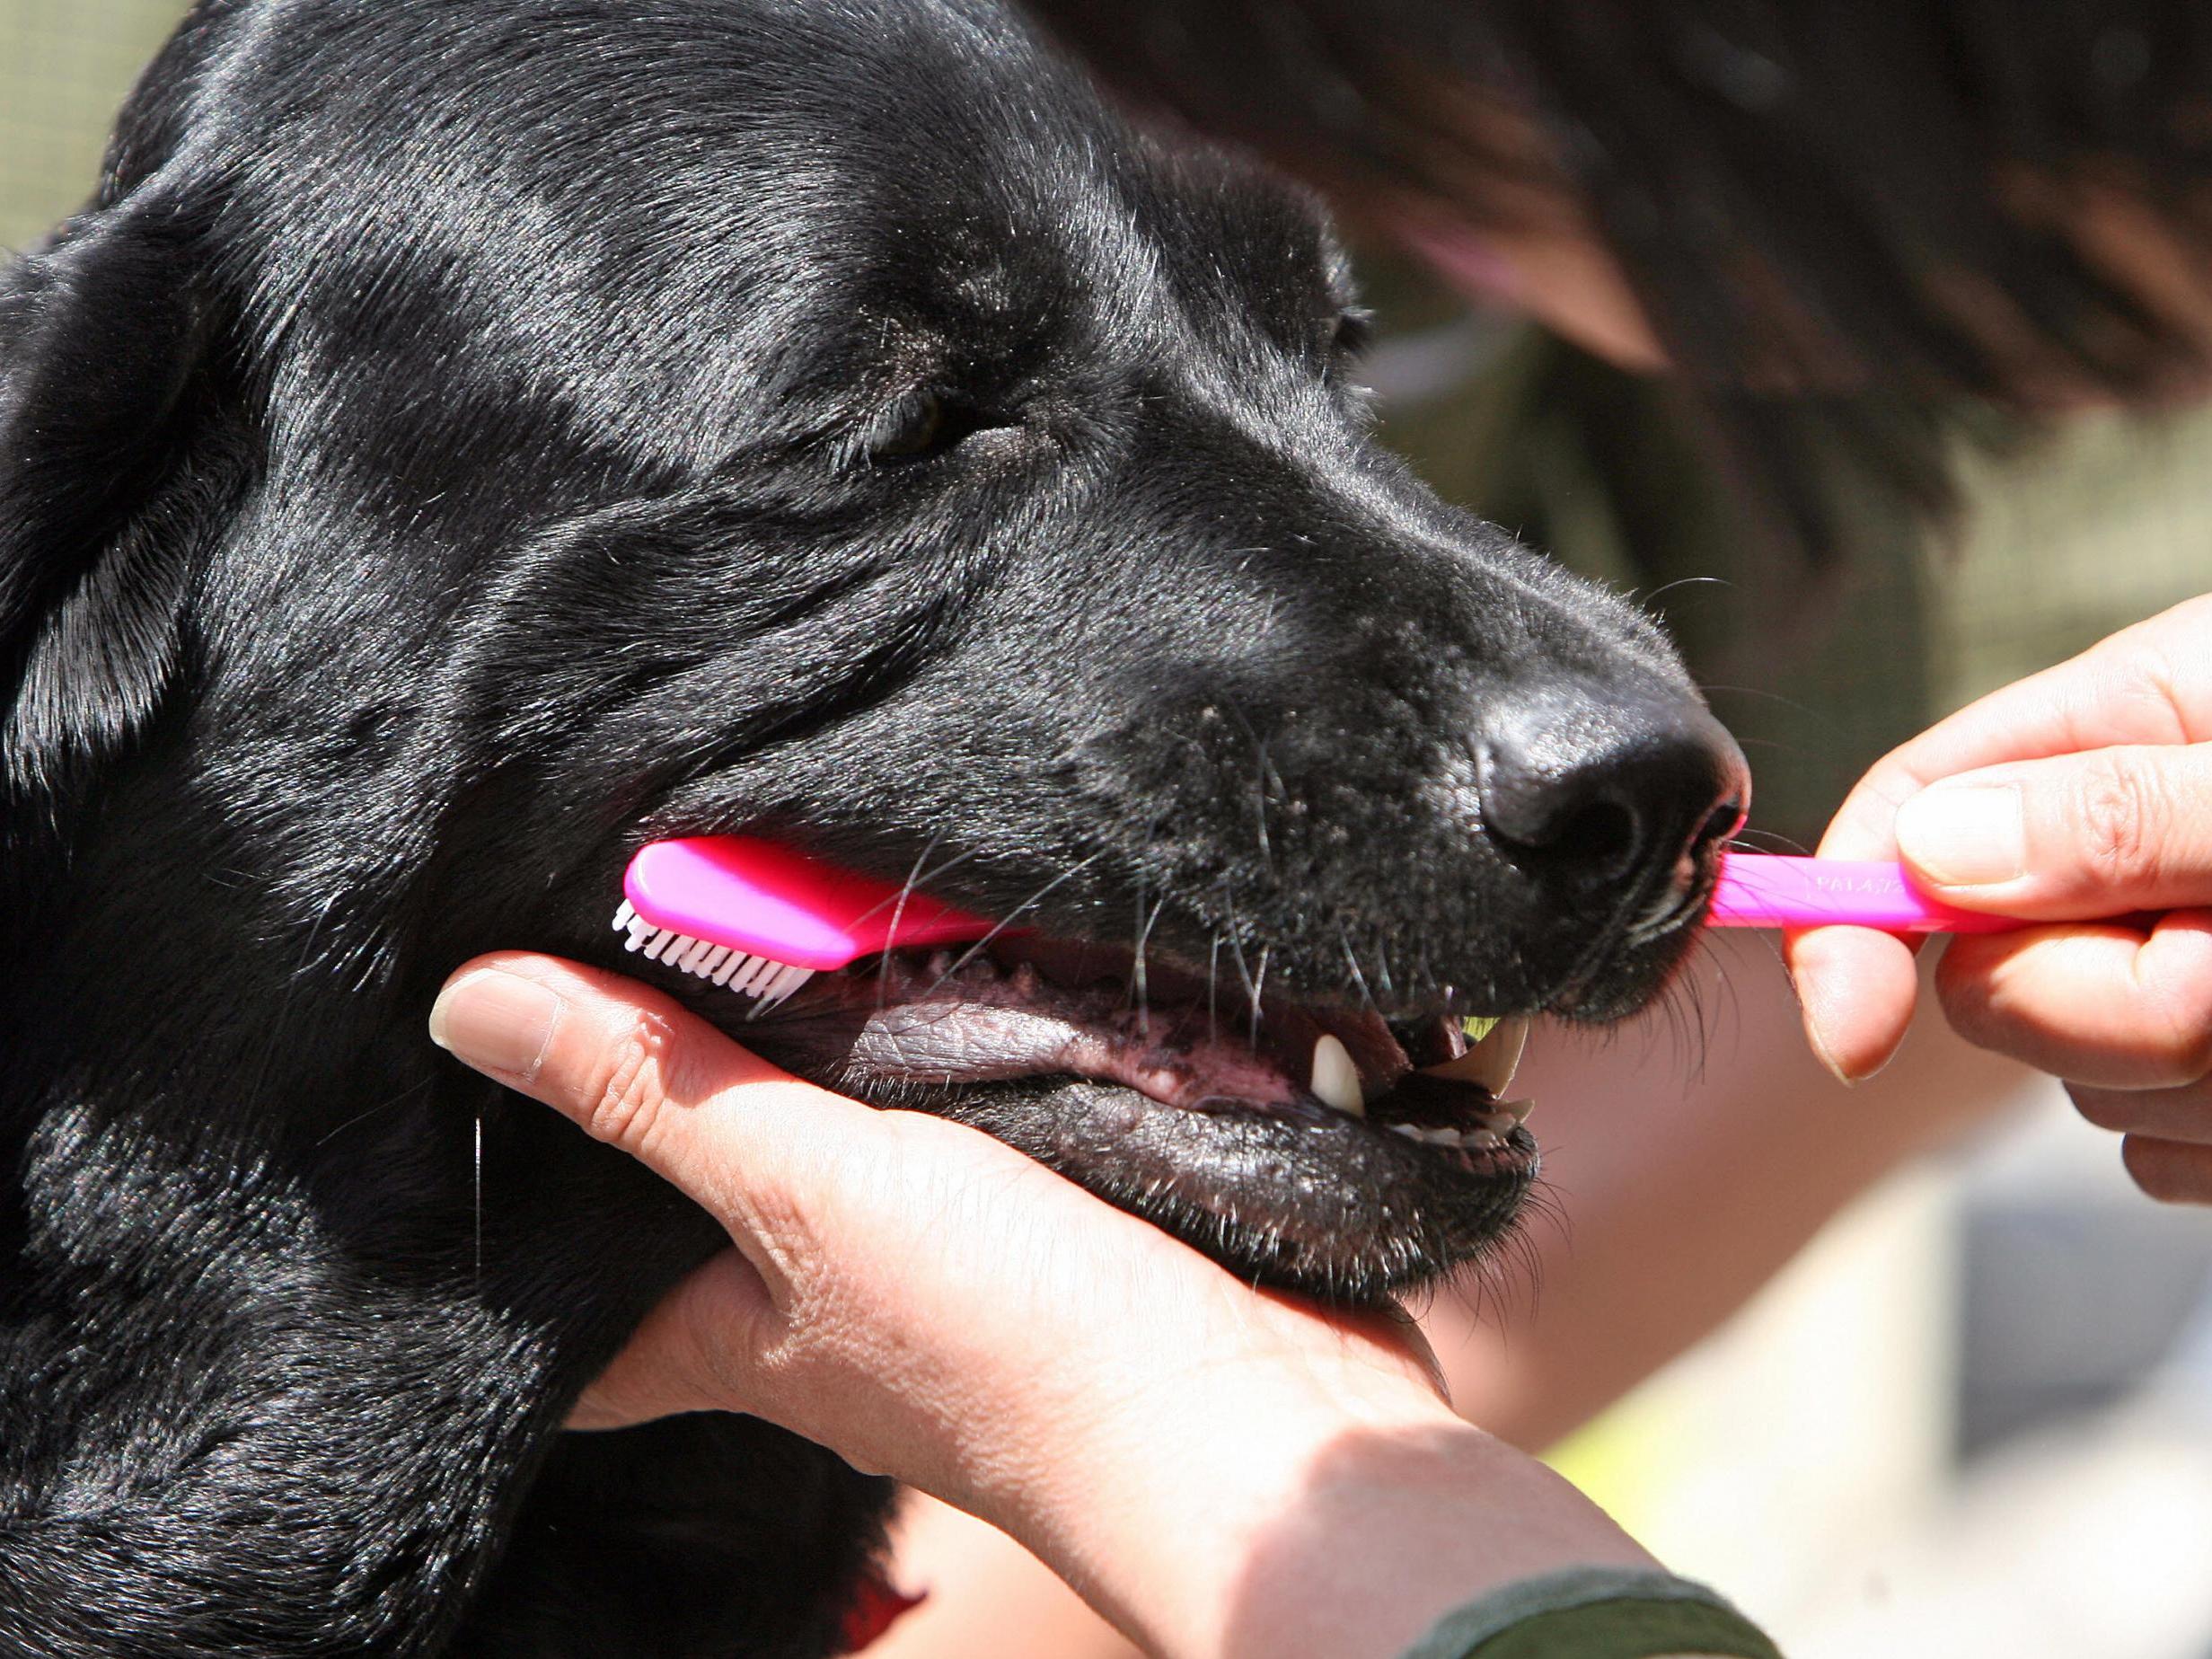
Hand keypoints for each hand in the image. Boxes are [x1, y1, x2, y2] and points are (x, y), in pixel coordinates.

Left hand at [428, 953, 1652, 1658]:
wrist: (1256, 1400)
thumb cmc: (1014, 1341)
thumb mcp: (808, 1196)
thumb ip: (663, 1097)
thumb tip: (467, 1011)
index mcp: (731, 1326)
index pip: (574, 1320)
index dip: (500, 1247)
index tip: (440, 1133)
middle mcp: (817, 1293)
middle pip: (695, 1194)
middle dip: (649, 1089)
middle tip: (580, 937)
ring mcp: (932, 1244)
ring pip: (825, 1126)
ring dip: (793, 1032)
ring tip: (712, 885)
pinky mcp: (1035, 1193)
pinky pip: (948, 1095)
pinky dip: (921, 1026)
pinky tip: (905, 928)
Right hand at [1788, 595, 2211, 1202]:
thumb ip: (2119, 813)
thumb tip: (1931, 854)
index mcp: (2130, 725)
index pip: (1914, 806)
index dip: (1851, 918)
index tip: (1852, 1035)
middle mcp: (2131, 849)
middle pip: (1992, 976)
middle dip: (2103, 1005)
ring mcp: (2178, 966)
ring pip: (2088, 1078)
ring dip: (2199, 1078)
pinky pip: (2165, 1156)